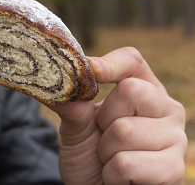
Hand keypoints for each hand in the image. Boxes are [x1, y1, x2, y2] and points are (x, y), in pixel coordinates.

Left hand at [47, 47, 186, 184]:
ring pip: (125, 130)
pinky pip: (127, 164)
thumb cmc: (91, 158)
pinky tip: (120, 178)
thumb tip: (58, 91)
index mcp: (143, 89)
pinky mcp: (173, 169)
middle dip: (104, 118)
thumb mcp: (75, 130)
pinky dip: (112, 174)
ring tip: (111, 160)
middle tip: (103, 137)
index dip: (111, 63)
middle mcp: (165, 108)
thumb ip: (71, 109)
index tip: (90, 69)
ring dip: (105, 152)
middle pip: (132, 91)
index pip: (132, 61)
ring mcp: (175, 138)